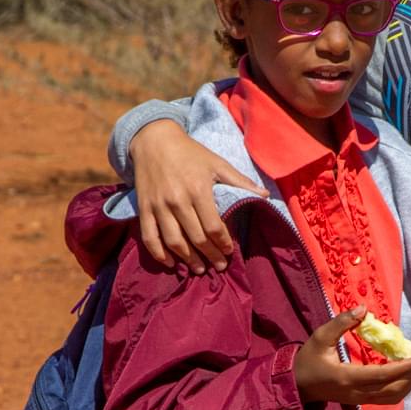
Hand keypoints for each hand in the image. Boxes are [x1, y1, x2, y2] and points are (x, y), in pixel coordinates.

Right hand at [130, 121, 262, 272]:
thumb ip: (240, 181)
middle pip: (196, 238)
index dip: (223, 243)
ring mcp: (158, 206)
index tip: (229, 251)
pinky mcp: (144, 209)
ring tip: (199, 269)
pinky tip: (170, 263)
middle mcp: (177, 200)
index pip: (213, 227)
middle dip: (210, 256)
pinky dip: (158, 254)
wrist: (153, 140)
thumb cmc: (190, 153)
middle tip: (219, 266)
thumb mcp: (217, 163)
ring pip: (174, 242)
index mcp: (199, 189)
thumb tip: (266, 196)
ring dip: (188, 260)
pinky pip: (149, 237)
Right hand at [294, 309, 410, 406]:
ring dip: (408, 382)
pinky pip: (387, 398)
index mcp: (347, 377)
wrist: (297, 385)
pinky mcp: (361, 401)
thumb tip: (363, 310)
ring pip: (393, 397)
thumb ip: (341, 323)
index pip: (382, 375)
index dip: (403, 367)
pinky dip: (400, 387)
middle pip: (393, 390)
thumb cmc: (308, 360)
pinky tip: (403, 372)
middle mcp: (356, 392)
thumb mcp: (320, 337)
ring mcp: (359, 399)